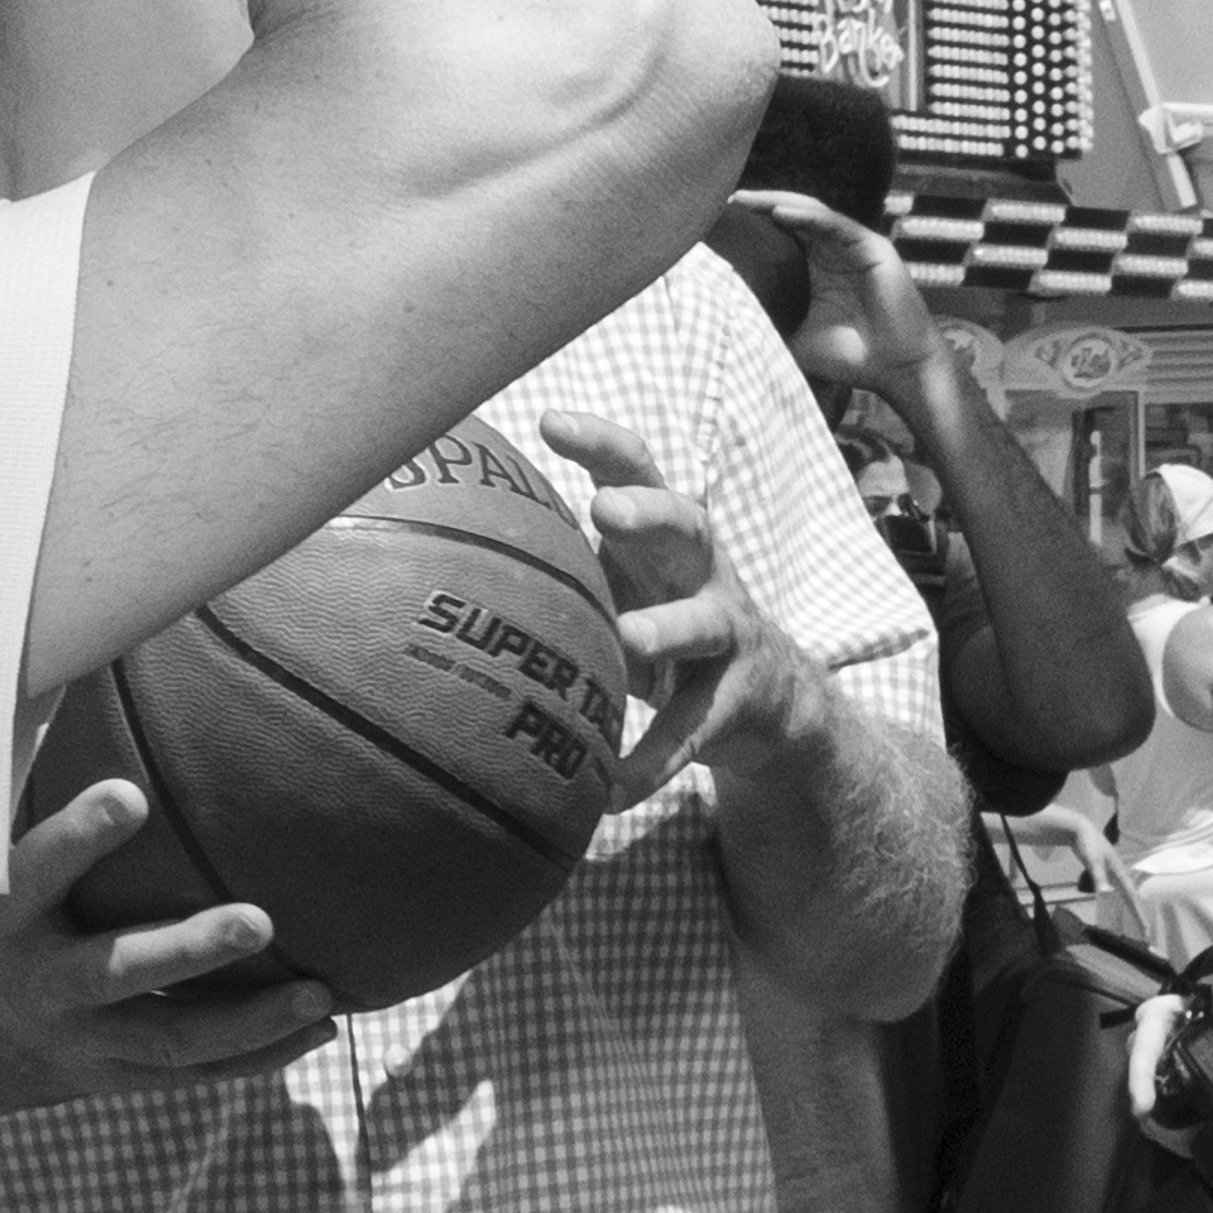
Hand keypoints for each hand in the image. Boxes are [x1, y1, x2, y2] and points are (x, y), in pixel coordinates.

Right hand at [0, 777, 330, 1110]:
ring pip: (168, 1039)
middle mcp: (38, 982)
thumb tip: (69, 667)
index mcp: (0, 915)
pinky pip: (186, 1072)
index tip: (131, 793)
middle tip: (259, 919)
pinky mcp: (105, 1075)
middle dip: (188, 951)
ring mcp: (75, 1038)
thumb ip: (14, 789)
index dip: (78, 836)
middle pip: (117, 971)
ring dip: (247, 1021)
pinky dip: (251, 1057)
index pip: (35, 870)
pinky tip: (316, 1030)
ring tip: (322, 994)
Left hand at [540, 413, 769, 798]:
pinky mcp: (737, 700)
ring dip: (667, 628)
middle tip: (606, 509)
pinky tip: (612, 790)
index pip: (639, 471)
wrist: (768, 702)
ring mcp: (729, 635)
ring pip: (705, 623)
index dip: (601, 444)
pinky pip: (694, 729)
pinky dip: (653, 760)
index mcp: (665, 538)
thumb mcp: (624, 583)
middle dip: (649, 511)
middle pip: (688, 525)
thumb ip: (562, 561)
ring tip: (630, 639)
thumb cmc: (664, 625)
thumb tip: (444, 544)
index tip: (550, 422)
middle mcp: (703, 574)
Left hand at [742, 187, 939, 417]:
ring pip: (813, 213)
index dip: (754, 224)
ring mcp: (856, 247)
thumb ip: (771, 328)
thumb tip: (726, 328)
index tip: (721, 220)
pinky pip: (836, 225)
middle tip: (728, 201)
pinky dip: (808, 217)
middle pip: (793, 216)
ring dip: (778, 203)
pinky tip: (779, 212)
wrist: (898, 371)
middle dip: (760, 205)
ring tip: (746, 200)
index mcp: (819, 268)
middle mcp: (836, 252)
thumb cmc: (853, 358)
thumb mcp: (798, 340)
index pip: (783, 234)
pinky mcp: (873, 249)